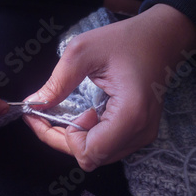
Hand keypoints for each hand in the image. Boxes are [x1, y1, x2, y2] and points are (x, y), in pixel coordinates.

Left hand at [23, 4, 195, 170]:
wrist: (162, 37)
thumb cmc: (126, 39)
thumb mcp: (82, 51)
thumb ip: (57, 82)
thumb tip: (33, 104)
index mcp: (130, 113)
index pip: (90, 152)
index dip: (63, 139)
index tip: (50, 113)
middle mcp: (140, 131)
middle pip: (92, 157)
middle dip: (61, 140)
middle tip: (42, 114)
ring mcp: (143, 135)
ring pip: (99, 156)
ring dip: (74, 139)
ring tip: (62, 114)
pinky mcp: (141, 132)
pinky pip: (108, 147)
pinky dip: (88, 136)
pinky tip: (80, 116)